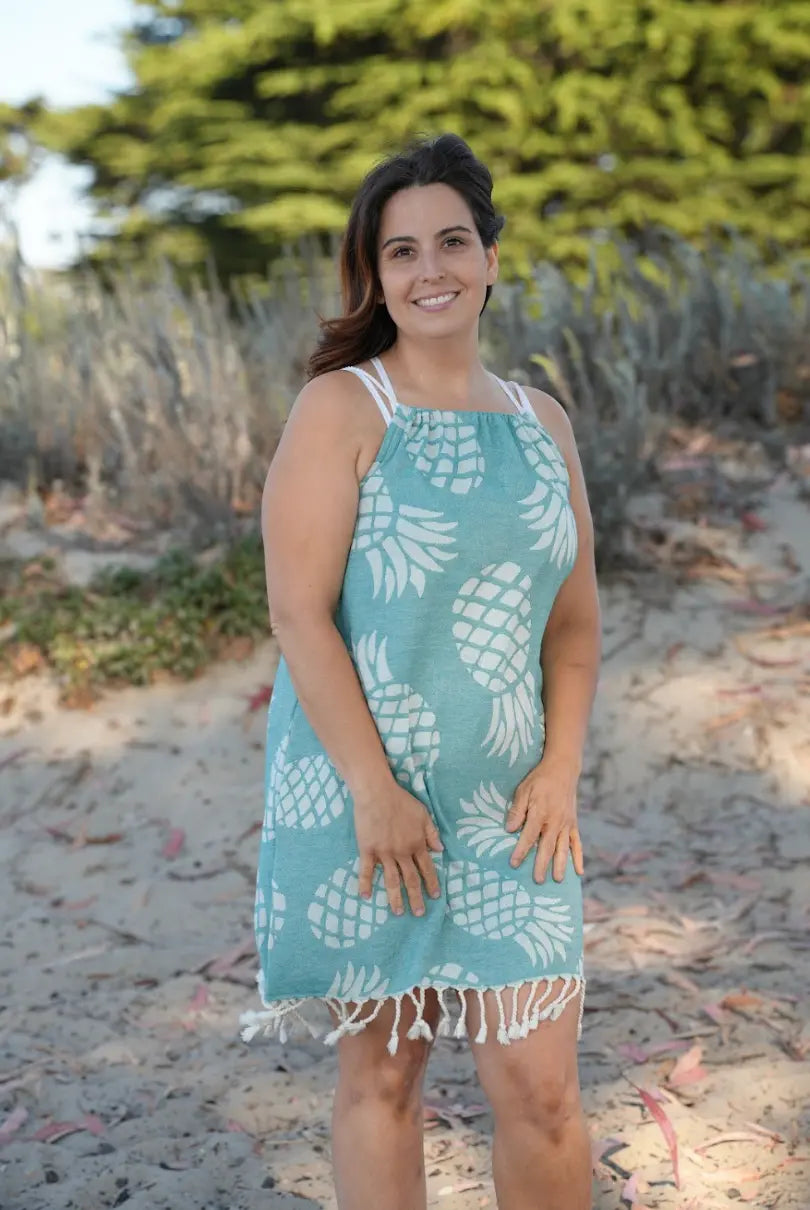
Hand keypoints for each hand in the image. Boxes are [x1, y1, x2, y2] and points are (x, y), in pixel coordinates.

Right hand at [353, 780, 442, 915]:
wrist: (377, 794)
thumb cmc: (401, 801)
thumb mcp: (423, 814)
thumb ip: (432, 833)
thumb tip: (440, 850)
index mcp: (417, 844)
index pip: (426, 868)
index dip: (431, 883)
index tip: (435, 896)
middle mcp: (402, 853)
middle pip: (410, 879)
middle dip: (415, 898)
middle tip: (419, 913)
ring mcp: (384, 853)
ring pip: (391, 881)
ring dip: (395, 898)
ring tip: (398, 913)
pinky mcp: (367, 850)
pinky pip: (366, 871)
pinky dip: (365, 884)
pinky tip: (365, 897)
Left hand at [505, 757, 584, 882]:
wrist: (563, 769)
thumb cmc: (539, 779)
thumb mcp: (523, 790)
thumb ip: (517, 810)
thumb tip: (509, 829)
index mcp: (540, 813)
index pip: (529, 836)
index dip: (521, 851)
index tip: (513, 864)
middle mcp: (555, 821)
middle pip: (547, 847)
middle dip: (541, 865)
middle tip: (537, 881)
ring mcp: (566, 824)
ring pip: (563, 848)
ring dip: (560, 865)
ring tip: (557, 880)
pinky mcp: (573, 824)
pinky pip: (576, 843)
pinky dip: (578, 857)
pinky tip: (579, 871)